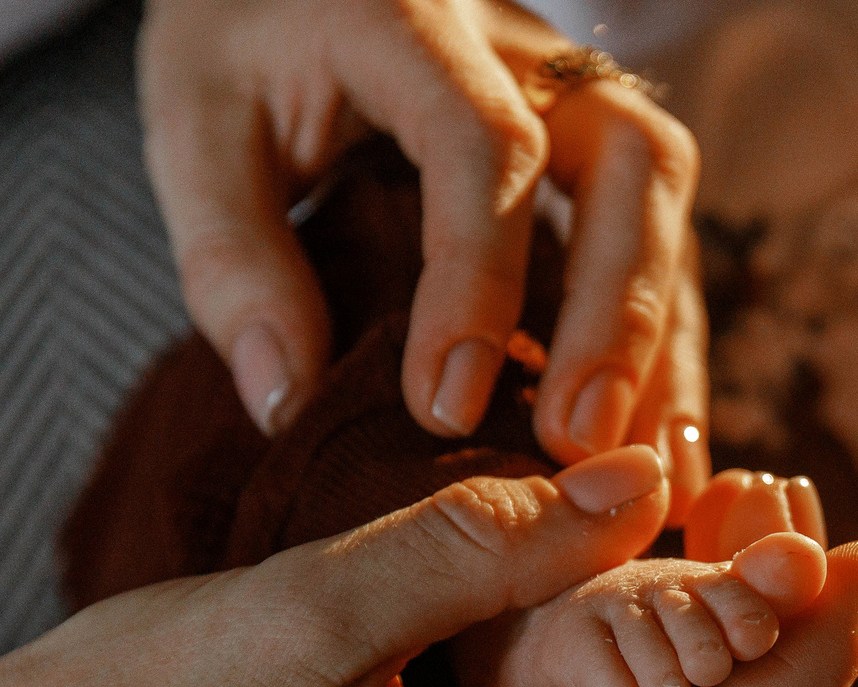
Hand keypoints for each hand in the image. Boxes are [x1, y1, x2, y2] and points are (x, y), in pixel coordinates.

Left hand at [138, 0, 710, 507]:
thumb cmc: (236, 37)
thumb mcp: (193, 125)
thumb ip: (230, 256)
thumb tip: (287, 402)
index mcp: (414, 18)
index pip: (485, 147)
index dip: (477, 283)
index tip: (444, 406)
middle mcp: (524, 47)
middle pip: (630, 161)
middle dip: (617, 315)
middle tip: (573, 442)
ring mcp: (574, 90)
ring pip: (665, 202)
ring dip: (660, 344)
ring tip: (637, 470)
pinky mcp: (592, 144)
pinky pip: (657, 239)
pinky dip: (661, 345)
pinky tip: (651, 445)